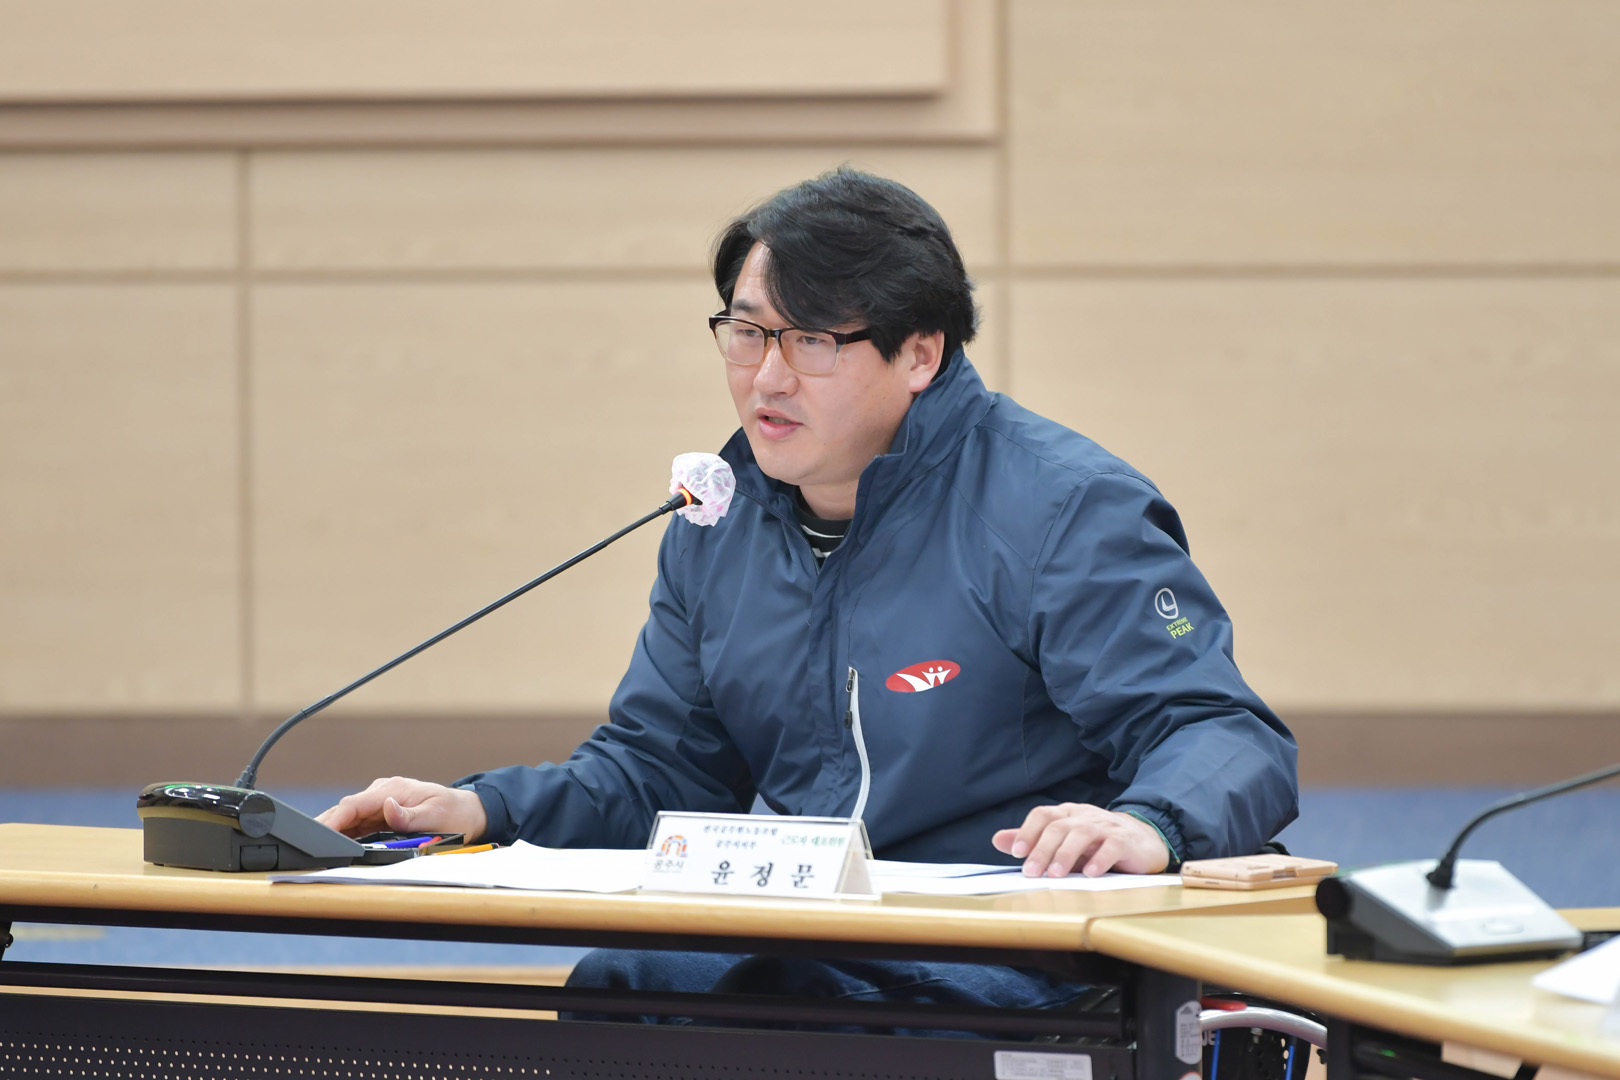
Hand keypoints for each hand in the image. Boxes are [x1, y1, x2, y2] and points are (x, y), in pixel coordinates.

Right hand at [316, 776, 487, 841]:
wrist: (468, 811)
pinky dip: (343, 834)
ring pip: (348, 818)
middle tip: (304, 845)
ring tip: (312, 849)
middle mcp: (382, 794)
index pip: (354, 804)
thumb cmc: (454, 812)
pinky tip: (331, 845)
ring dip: (331, 831)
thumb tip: (389, 808)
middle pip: (345, 810)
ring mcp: (380, 804)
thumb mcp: (436, 815)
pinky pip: (357, 824)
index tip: (317, 832)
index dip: (333, 819)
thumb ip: (410, 815)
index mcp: (392, 790)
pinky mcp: (381, 815)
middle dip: (324, 825)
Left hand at [991, 803, 1169, 877]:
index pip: (1043, 815)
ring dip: (1066, 855)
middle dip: (1042, 850)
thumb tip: (998, 840)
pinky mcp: (1125, 841)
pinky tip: (1089, 874)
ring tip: (1056, 875)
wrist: (1142, 841)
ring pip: (1082, 834)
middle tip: (1031, 873)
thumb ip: (1033, 841)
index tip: (1017, 853)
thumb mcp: (1063, 842)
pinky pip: (1111, 846)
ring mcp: (1105, 827)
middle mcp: (1084, 816)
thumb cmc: (1096, 843)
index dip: (1028, 831)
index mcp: (1067, 814)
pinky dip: (1099, 859)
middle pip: (1059, 827)